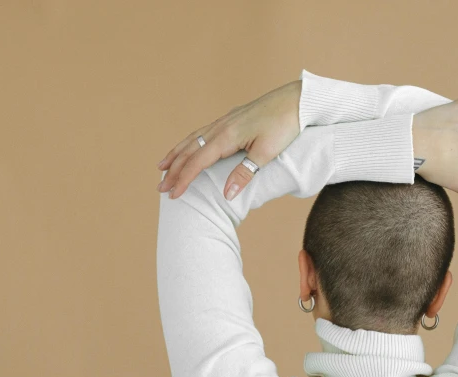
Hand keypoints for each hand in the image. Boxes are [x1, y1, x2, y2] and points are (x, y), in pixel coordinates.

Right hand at [156, 80, 301, 200]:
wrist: (297, 100)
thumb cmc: (285, 125)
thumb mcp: (267, 153)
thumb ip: (244, 174)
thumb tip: (226, 194)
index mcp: (227, 136)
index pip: (197, 162)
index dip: (183, 179)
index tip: (172, 194)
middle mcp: (221, 127)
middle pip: (189, 150)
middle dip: (173, 170)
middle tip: (160, 187)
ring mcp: (225, 121)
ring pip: (193, 139)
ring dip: (177, 154)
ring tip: (163, 166)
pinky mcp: (232, 119)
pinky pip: (202, 132)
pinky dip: (189, 143)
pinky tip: (188, 147)